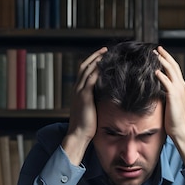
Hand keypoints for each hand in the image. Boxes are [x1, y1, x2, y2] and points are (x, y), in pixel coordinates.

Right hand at [63, 47, 106, 164]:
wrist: (78, 134)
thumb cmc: (87, 126)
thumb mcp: (91, 110)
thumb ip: (96, 101)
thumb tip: (107, 97)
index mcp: (78, 92)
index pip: (84, 72)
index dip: (92, 63)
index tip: (102, 57)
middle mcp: (77, 89)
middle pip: (84, 66)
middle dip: (95, 56)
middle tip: (105, 50)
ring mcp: (79, 91)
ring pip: (87, 69)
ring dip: (97, 59)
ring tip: (106, 53)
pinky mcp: (84, 96)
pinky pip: (90, 78)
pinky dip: (97, 70)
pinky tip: (105, 65)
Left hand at [155, 46, 184, 164]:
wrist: (181, 130)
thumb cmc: (174, 120)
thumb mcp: (170, 103)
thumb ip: (165, 94)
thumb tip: (156, 89)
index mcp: (181, 87)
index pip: (175, 69)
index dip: (168, 60)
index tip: (160, 53)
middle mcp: (181, 86)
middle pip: (173, 66)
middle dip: (165, 55)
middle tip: (157, 48)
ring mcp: (178, 90)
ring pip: (171, 71)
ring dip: (162, 61)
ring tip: (154, 54)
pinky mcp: (173, 96)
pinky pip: (166, 82)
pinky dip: (161, 75)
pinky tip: (155, 70)